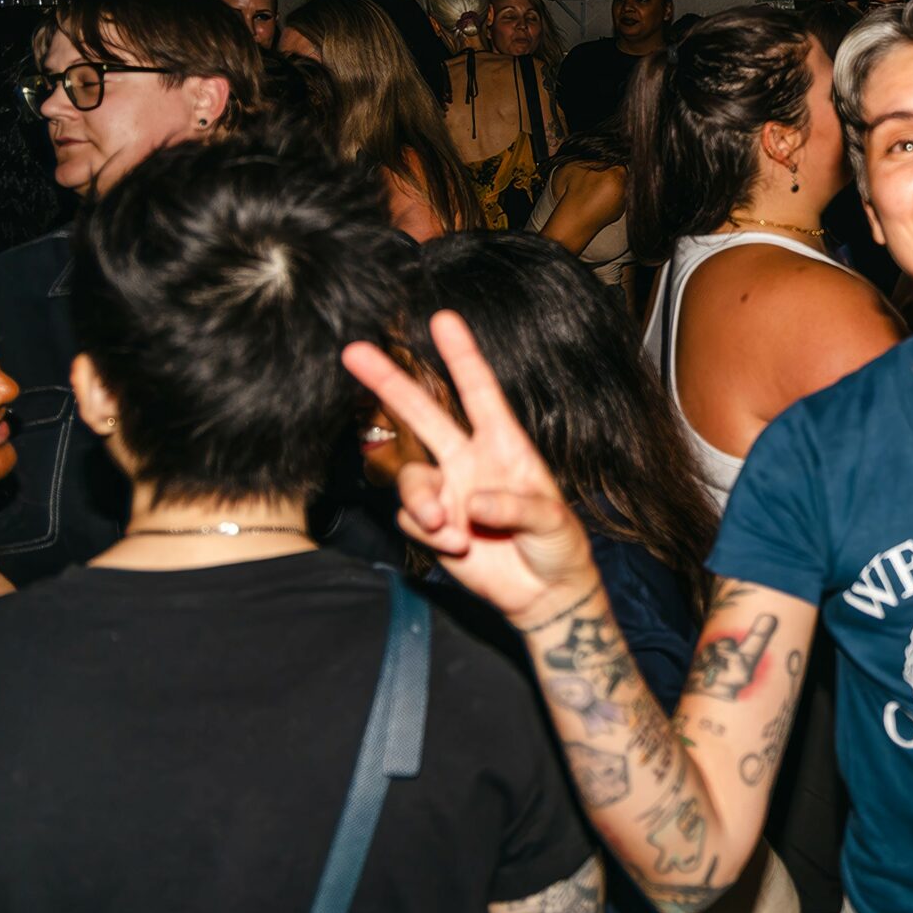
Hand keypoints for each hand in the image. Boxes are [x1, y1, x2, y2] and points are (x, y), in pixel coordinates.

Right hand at [343, 313, 598, 624]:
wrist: (544, 593)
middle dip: (389, 383)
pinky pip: (412, 518)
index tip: (443, 318)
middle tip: (354, 352)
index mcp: (505, 445)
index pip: (479, 392)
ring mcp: (449, 492)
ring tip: (447, 529)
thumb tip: (474, 503)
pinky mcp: (433, 526)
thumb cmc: (558, 545)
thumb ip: (516, 507)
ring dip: (422, 501)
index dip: (461, 354)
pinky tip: (458, 547)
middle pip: (423, 414)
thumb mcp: (551, 521)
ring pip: (412, 478)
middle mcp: (470, 460)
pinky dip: (429, 531)